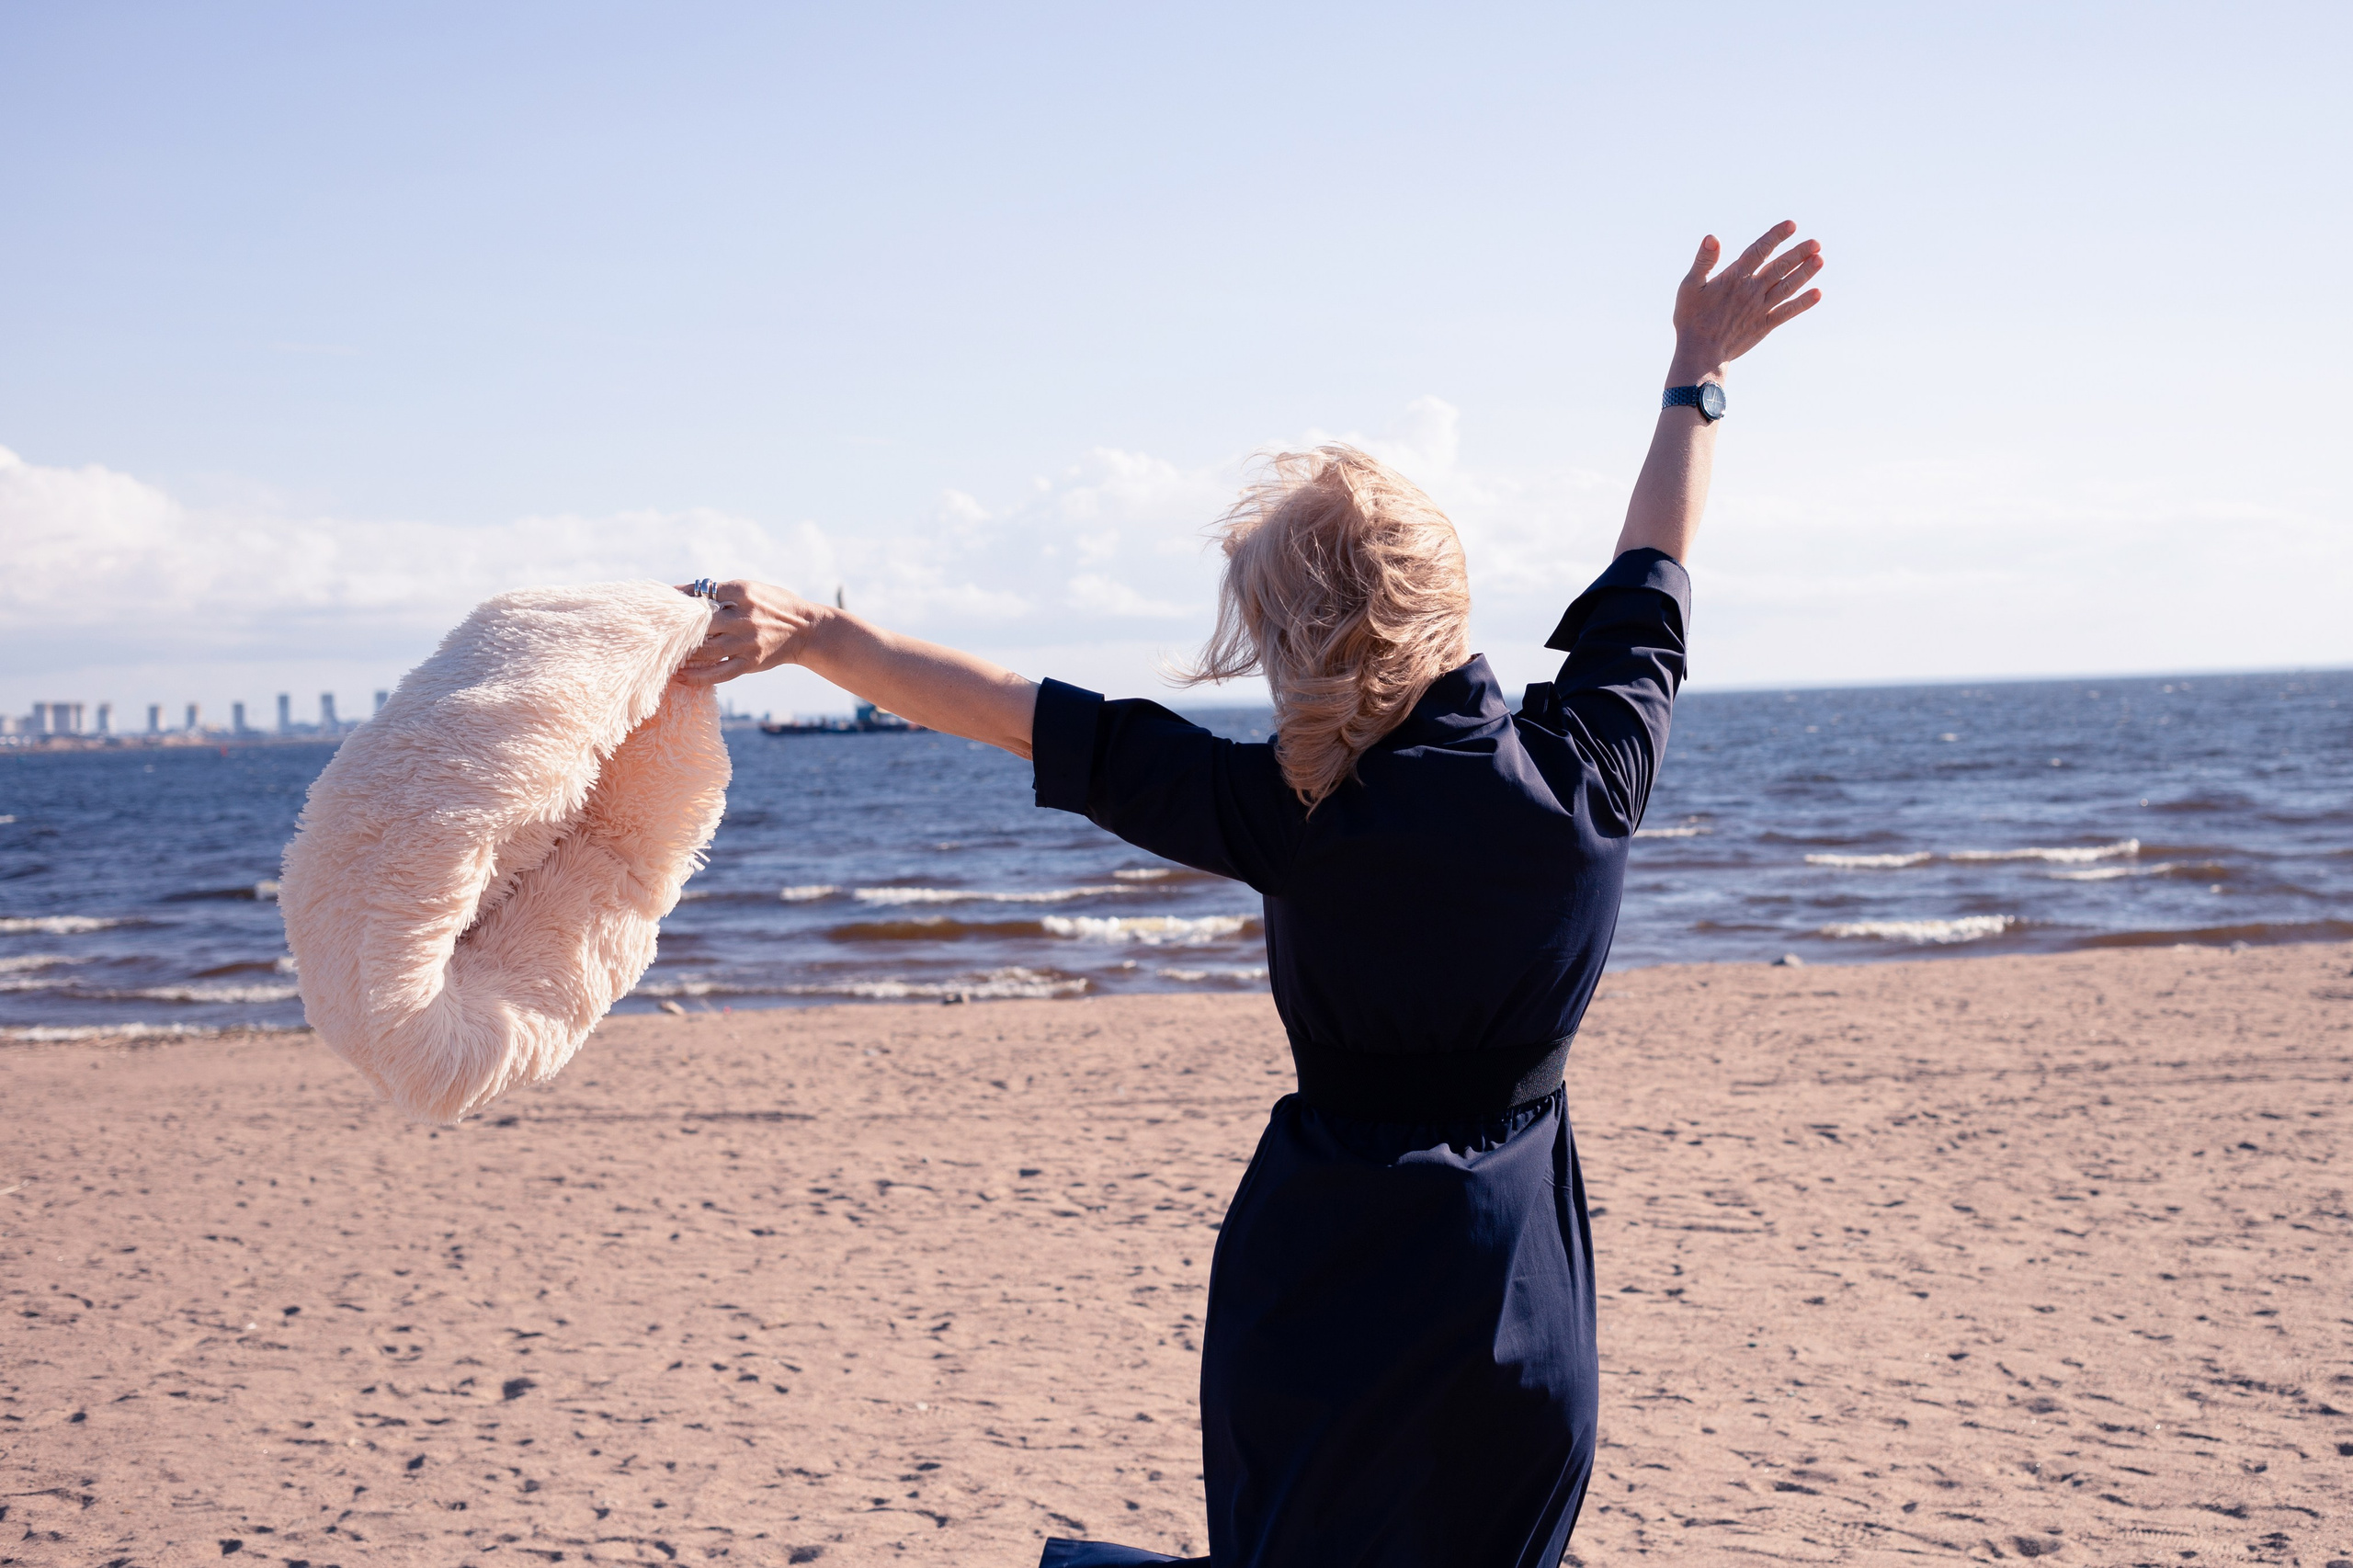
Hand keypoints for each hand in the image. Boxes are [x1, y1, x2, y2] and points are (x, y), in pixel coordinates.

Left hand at [673, 579, 827, 685]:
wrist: (807, 630)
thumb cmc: (775, 605)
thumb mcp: (753, 590)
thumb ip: (723, 591)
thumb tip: (685, 593)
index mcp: (744, 593)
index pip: (703, 592)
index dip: (681, 597)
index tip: (664, 602)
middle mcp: (744, 617)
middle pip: (701, 623)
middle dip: (677, 627)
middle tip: (657, 631)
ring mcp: (747, 642)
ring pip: (706, 650)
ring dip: (683, 654)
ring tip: (664, 654)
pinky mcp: (750, 662)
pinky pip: (719, 673)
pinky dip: (698, 676)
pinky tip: (681, 677)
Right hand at [1669, 220, 1822, 382]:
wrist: (1700, 354)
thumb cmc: (1691, 319)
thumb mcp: (1689, 286)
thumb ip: (1703, 261)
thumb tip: (1712, 237)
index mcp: (1734, 278)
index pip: (1759, 251)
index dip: (1775, 236)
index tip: (1792, 225)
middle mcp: (1751, 291)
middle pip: (1779, 267)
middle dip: (1798, 254)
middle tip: (1816, 243)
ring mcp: (1760, 309)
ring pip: (1787, 287)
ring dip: (1805, 273)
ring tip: (1820, 259)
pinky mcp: (1764, 325)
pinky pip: (1787, 312)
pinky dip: (1803, 303)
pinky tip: (1818, 294)